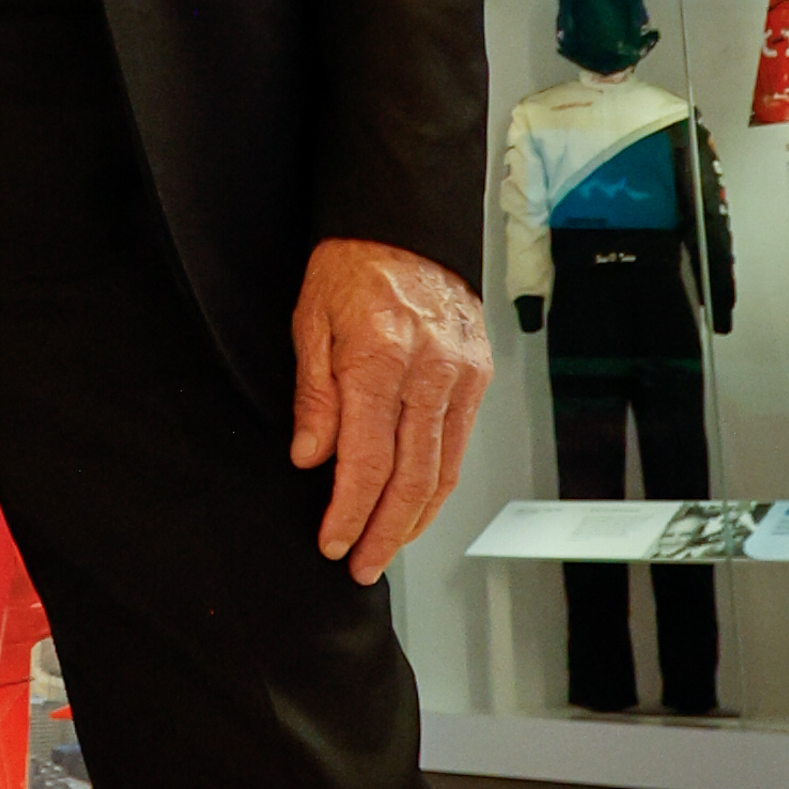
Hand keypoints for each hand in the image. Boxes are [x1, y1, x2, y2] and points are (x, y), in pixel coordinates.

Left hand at [289, 237, 491, 585]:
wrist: (403, 224)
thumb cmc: (349, 267)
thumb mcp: (310, 322)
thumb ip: (314, 396)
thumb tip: (312, 459)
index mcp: (379, 356)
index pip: (367, 460)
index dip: (349, 512)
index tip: (332, 542)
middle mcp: (428, 370)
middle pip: (410, 478)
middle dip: (383, 532)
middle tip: (360, 564)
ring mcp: (461, 374)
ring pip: (442, 471)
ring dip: (414, 520)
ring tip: (385, 548)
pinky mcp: (478, 375)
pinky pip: (459, 445)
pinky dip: (438, 485)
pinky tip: (416, 506)